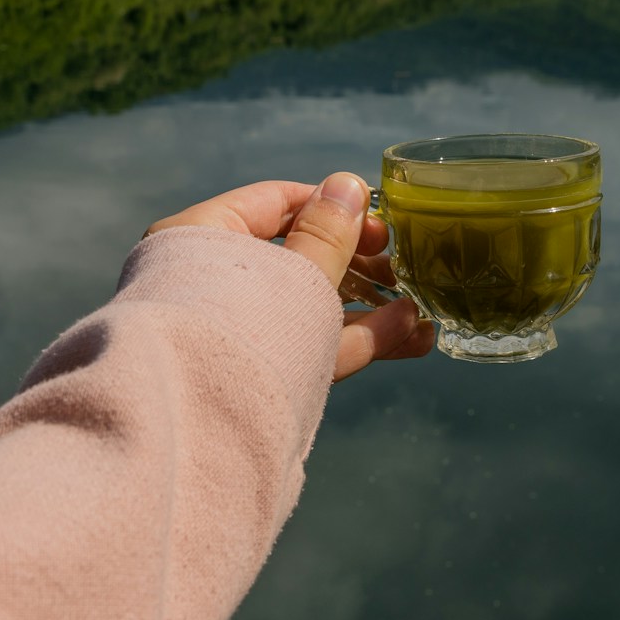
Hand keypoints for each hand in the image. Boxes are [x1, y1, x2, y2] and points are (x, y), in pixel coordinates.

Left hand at [145, 176, 434, 381]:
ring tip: (422, 310)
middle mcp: (214, 283)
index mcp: (203, 238)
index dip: (331, 208)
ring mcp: (235, 333)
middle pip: (297, 259)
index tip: (377, 224)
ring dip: (368, 310)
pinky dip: (355, 340)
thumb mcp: (295, 275)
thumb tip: (348, 184)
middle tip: (402, 266)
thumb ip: (326, 235)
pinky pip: (308, 346)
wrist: (197, 435)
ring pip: (308, 309)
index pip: (275, 203)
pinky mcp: (255, 374)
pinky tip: (408, 335)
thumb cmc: (241, 332)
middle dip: (359, 266)